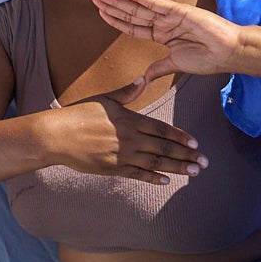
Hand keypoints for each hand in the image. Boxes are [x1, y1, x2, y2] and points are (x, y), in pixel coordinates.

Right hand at [37, 97, 205, 186]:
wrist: (56, 135)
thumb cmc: (79, 114)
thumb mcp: (104, 99)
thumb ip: (126, 93)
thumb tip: (142, 80)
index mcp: (129, 119)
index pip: (161, 129)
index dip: (180, 136)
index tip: (195, 143)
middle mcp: (130, 138)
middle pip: (164, 148)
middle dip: (186, 155)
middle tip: (204, 162)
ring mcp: (122, 155)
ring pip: (155, 163)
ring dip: (176, 168)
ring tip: (193, 172)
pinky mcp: (112, 168)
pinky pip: (137, 174)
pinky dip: (153, 178)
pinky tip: (166, 181)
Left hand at [92, 0, 260, 83]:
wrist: (228, 52)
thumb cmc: (207, 58)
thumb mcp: (176, 65)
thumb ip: (159, 68)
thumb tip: (144, 78)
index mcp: (162, 35)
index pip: (133, 26)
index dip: (116, 20)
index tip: (100, 13)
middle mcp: (163, 23)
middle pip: (131, 13)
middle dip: (111, 5)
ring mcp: (169, 16)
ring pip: (138, 7)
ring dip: (119, 0)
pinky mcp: (178, 11)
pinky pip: (156, 3)